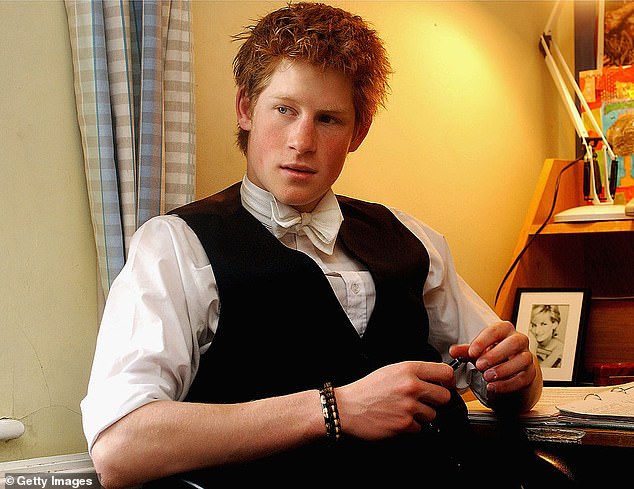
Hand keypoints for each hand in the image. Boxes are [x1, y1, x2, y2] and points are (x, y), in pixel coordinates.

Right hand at [335, 361, 454, 439]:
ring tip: (405, 409)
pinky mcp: (405, 423)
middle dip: (436, 400)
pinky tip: (397, 418)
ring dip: (422, 415)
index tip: (447, 385)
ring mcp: (409, 406)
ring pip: (433, 414)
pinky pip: (420, 427)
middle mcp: (411, 386)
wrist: (347, 407)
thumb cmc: (366, 389)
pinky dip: (411, 425)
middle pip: (444, 396)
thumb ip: (413, 372)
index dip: (449, 380)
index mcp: (408, 369)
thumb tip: (435, 379)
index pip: (444, 372)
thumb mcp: (390, 370)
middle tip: (424, 401)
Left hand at [449, 321, 537, 396]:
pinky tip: (493, 387)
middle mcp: (519, 341)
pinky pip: (523, 378)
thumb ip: (465, 351)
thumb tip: (453, 351)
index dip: (484, 341)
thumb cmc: (492, 354)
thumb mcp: (477, 351)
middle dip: (496, 354)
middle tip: (479, 365)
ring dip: (503, 370)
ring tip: (486, 377)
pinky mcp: (530, 373)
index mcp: (504, 330)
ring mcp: (527, 356)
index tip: (472, 352)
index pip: (496, 330)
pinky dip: (507, 384)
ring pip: (522, 360)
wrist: (508, 369)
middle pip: (514, 343)